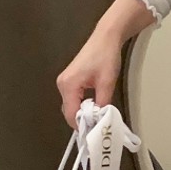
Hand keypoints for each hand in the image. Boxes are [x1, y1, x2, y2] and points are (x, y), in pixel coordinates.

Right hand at [56, 0, 153, 124]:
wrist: (105, 38)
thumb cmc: (105, 56)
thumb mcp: (107, 82)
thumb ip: (102, 103)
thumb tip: (100, 120)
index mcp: (68, 85)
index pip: (71, 114)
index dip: (83, 125)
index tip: (96, 131)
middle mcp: (62, 84)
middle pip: (69, 111)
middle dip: (83, 120)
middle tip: (100, 124)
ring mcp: (64, 82)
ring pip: (71, 106)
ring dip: (84, 112)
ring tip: (99, 115)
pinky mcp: (70, 81)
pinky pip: (73, 99)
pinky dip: (83, 105)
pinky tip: (95, 105)